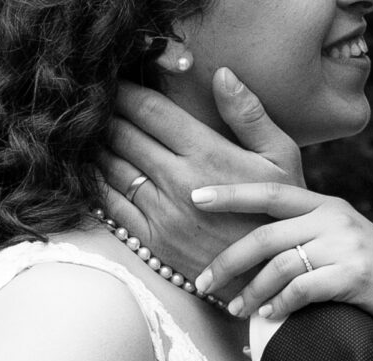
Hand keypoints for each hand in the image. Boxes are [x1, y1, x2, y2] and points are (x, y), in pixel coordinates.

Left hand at [99, 68, 303, 279]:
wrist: (273, 274)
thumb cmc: (281, 212)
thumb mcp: (281, 159)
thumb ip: (250, 115)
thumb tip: (222, 75)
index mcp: (207, 154)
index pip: (150, 110)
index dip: (125, 91)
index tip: (113, 81)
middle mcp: (178, 180)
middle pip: (123, 134)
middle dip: (106, 114)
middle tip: (96, 104)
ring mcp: (162, 212)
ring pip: (111, 166)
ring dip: (97, 146)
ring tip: (91, 133)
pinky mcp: (152, 240)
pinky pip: (110, 204)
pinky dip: (97, 183)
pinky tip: (95, 171)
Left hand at [192, 183, 372, 360]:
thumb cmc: (372, 275)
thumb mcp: (342, 240)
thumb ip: (306, 233)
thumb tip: (254, 248)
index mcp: (328, 205)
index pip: (271, 191)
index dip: (231, 193)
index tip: (196, 197)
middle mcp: (336, 218)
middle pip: (266, 234)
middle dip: (227, 261)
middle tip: (203, 284)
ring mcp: (348, 244)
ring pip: (280, 265)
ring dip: (251, 292)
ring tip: (235, 311)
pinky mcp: (356, 273)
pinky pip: (303, 288)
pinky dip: (280, 304)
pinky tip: (269, 316)